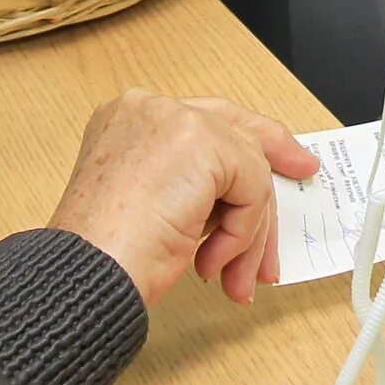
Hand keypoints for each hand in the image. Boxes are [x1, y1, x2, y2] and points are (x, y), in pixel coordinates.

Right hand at [48, 92, 319, 306]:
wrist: (88, 274)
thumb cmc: (106, 257)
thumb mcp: (154, 206)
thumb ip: (194, 185)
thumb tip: (248, 198)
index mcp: (126, 119)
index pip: (207, 119)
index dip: (251, 141)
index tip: (289, 161)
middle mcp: (147, 108)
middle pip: (235, 133)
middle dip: (268, 181)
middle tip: (296, 199)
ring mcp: (173, 118)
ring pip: (248, 166)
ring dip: (248, 231)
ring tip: (231, 276)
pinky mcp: (201, 140)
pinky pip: (253, 186)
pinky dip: (241, 232)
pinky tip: (209, 261)